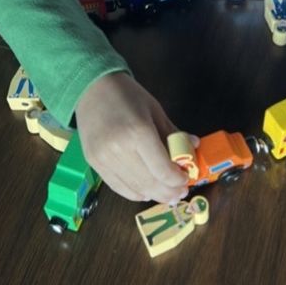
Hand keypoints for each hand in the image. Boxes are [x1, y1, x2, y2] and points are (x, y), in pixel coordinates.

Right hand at [75, 72, 189, 202]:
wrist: (91, 89)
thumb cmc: (127, 95)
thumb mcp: (155, 110)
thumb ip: (173, 133)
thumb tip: (194, 146)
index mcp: (138, 132)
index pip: (162, 170)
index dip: (178, 180)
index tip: (186, 180)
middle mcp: (119, 149)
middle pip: (150, 183)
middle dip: (169, 192)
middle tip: (180, 193)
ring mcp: (104, 159)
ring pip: (135, 189)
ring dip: (154, 195)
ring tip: (167, 194)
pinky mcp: (94, 164)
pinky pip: (118, 187)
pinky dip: (135, 193)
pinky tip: (147, 191)